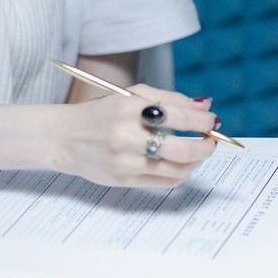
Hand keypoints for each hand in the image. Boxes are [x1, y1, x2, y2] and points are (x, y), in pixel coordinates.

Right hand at [51, 86, 215, 186]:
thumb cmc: (102, 113)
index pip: (179, 117)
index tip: (212, 122)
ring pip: (177, 169)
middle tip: (211, 142)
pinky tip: (181, 164)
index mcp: (129, 108)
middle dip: (205, 146)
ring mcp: (125, 161)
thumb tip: (205, 106)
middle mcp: (127, 136)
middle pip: (182, 149)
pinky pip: (164, 182)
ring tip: (197, 153)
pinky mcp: (124, 180)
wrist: (64, 138)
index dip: (203, 122)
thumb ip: (170, 99)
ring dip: (195, 162)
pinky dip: (180, 174)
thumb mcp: (132, 95)